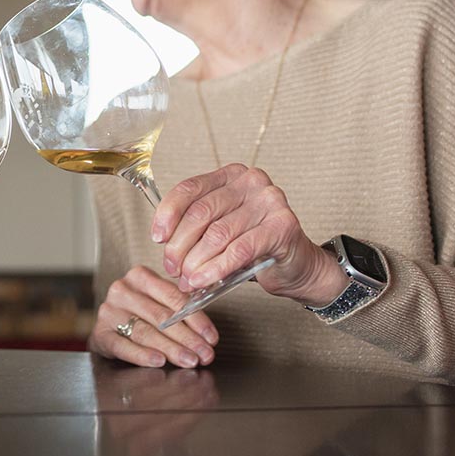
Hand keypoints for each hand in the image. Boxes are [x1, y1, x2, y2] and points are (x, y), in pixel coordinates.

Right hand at [89, 266, 217, 367]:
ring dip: (171, 349)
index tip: (211, 337)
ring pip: (145, 332)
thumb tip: (207, 335)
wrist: (108, 328)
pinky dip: (143, 355)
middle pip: (161, 316)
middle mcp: (122, 290)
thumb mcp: (158, 303)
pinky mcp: (100, 333)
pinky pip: (124, 346)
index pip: (174, 297)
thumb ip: (179, 310)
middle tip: (205, 354)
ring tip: (189, 360)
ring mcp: (109, 311)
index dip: (196, 319)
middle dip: (187, 338)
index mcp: (140, 277)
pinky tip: (159, 361)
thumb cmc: (139, 314)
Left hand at [153, 164, 346, 305]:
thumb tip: (163, 242)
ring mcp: (270, 202)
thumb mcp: (221, 227)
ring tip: (187, 280)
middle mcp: (251, 182)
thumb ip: (196, 226)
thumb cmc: (254, 245)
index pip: (190, 189)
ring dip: (196, 261)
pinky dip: (216, 268)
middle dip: (179, 245)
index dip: (168, 214)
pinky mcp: (283, 227)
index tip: (157, 238)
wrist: (297, 264)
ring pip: (218, 234)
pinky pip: (239, 249)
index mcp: (231, 175)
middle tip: (172, 268)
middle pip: (201, 212)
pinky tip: (203, 280)